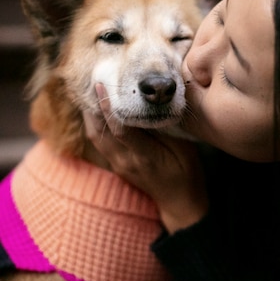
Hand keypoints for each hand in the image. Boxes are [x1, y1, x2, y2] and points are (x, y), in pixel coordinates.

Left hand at [83, 84, 208, 232]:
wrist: (179, 202)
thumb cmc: (186, 172)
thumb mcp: (183, 148)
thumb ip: (165, 128)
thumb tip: (150, 104)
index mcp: (144, 156)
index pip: (119, 129)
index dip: (109, 107)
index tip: (102, 85)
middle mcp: (125, 161)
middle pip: (99, 132)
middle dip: (93, 105)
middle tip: (93, 78)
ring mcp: (118, 164)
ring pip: (95, 136)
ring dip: (92, 113)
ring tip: (93, 90)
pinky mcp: (116, 165)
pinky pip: (99, 141)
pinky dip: (96, 123)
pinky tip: (99, 109)